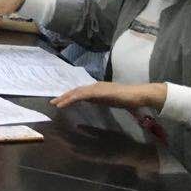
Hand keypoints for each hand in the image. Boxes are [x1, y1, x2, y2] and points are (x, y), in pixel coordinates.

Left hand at [52, 81, 167, 115]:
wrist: (138, 95)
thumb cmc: (128, 99)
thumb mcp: (110, 100)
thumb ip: (102, 100)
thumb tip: (94, 102)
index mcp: (98, 88)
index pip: (81, 91)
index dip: (70, 96)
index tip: (61, 101)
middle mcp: (95, 86)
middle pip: (76, 90)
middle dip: (64, 96)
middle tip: (53, 102)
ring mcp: (96, 88)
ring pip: (76, 92)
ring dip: (65, 98)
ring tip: (55, 104)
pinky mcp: (98, 92)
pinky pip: (81, 96)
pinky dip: (71, 100)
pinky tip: (64, 104)